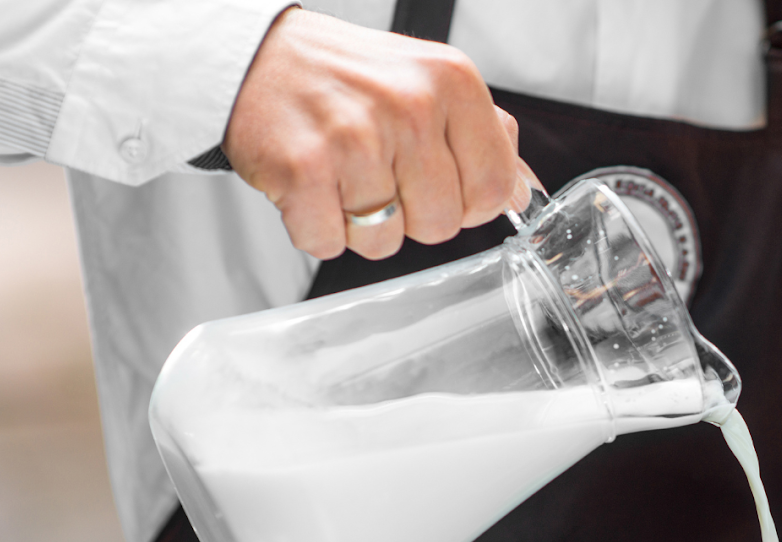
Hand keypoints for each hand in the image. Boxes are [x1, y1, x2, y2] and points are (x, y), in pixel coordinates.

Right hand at [222, 8, 538, 260]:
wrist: (256, 57)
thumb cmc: (347, 78)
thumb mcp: (430, 83)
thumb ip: (486, 137)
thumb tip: (525, 193)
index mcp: (452, 82)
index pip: (495, 189)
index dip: (467, 204)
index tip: (440, 184)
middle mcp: (408, 106)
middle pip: (442, 226)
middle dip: (410, 216)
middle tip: (378, 174)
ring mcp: (355, 138)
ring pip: (385, 242)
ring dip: (360, 224)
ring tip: (342, 176)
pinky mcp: (303, 169)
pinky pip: (330, 244)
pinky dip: (317, 228)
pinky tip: (311, 187)